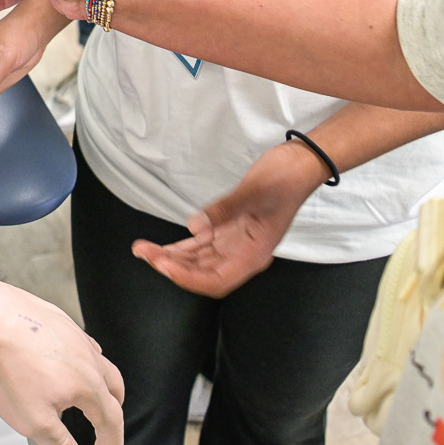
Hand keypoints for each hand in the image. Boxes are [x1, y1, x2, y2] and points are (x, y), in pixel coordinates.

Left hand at [0, 254, 124, 444]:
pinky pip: (79, 342)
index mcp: (88, 384)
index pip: (111, 420)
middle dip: (112, 412)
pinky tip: (66, 362)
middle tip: (105, 428)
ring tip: (90, 395)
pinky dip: (82, 359)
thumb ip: (57, 442)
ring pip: (99, 362)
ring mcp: (73, 334)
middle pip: (114, 388)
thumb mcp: (33, 420)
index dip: (111, 444)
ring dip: (101, 384)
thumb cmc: (9, 365)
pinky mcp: (57, 319)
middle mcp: (88, 357)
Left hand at [132, 140, 328, 297]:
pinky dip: (182, 247)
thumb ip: (224, 210)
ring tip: (144, 250)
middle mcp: (244, 254)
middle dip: (172, 267)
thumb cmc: (284, 179)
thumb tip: (194, 227)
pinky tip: (164, 246)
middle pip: (203, 274)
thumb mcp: (253, 191)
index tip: (163, 265)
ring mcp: (236, 244)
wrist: (299, 164)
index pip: (216, 280)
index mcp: (254, 254)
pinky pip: (202, 246)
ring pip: (199, 261)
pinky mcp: (230, 231)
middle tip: (144, 253)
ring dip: (172, 258)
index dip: (188, 277)